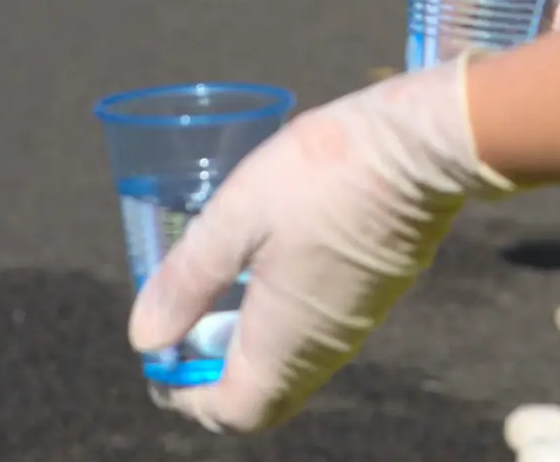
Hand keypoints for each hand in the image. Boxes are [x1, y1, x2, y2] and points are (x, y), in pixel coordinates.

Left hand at [130, 57, 511, 431]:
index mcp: (285, 343)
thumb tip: (143, 338)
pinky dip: (277, 319)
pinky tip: (262, 262)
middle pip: (260, 396)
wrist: (416, 147)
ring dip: (244, 344)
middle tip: (180, 320)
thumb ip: (188, 278)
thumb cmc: (321, 174)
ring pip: (289, 364)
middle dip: (211, 371)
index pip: (230, 412)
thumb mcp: (237, 216)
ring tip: (213, 289)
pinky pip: (315, 333)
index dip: (184, 394)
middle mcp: (322, 350)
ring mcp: (354, 324)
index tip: (157, 354)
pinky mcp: (373, 294)